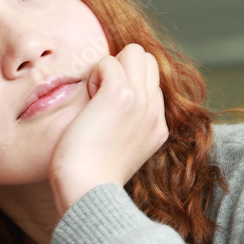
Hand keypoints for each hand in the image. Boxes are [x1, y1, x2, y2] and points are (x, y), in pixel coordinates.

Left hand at [49, 43, 168, 213]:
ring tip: (95, 100)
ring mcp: (141, 101)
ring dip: (109, 68)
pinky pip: (108, 61)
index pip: (150, 82)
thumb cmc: (88, 177)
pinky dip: (95, 74)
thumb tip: (107, 109)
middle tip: (100, 100)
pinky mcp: (120, 94)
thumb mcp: (119, 151)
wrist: (86, 191)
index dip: (125, 86)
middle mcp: (155, 112)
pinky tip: (89, 102)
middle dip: (121, 69)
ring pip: (134, 52)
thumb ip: (125, 127)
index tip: (106, 112)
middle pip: (148, 60)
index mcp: (157, 127)